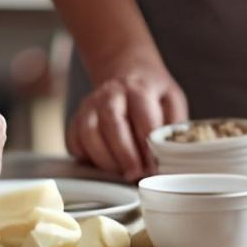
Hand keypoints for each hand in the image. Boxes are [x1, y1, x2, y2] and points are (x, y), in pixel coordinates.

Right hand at [69, 56, 186, 180]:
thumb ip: (173, 125)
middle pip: (113, 124)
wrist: (127, 71)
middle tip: (135, 174)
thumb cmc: (152, 93)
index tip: (154, 167)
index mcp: (139, 89)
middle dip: (124, 155)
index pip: (144, 120)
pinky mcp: (77, 117)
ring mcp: (90, 104)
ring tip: (119, 173)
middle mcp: (111, 94)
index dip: (149, 147)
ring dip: (104, 158)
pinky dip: (83, 156)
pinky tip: (100, 164)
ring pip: (89, 132)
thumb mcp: (172, 100)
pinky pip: (73, 139)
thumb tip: (173, 155)